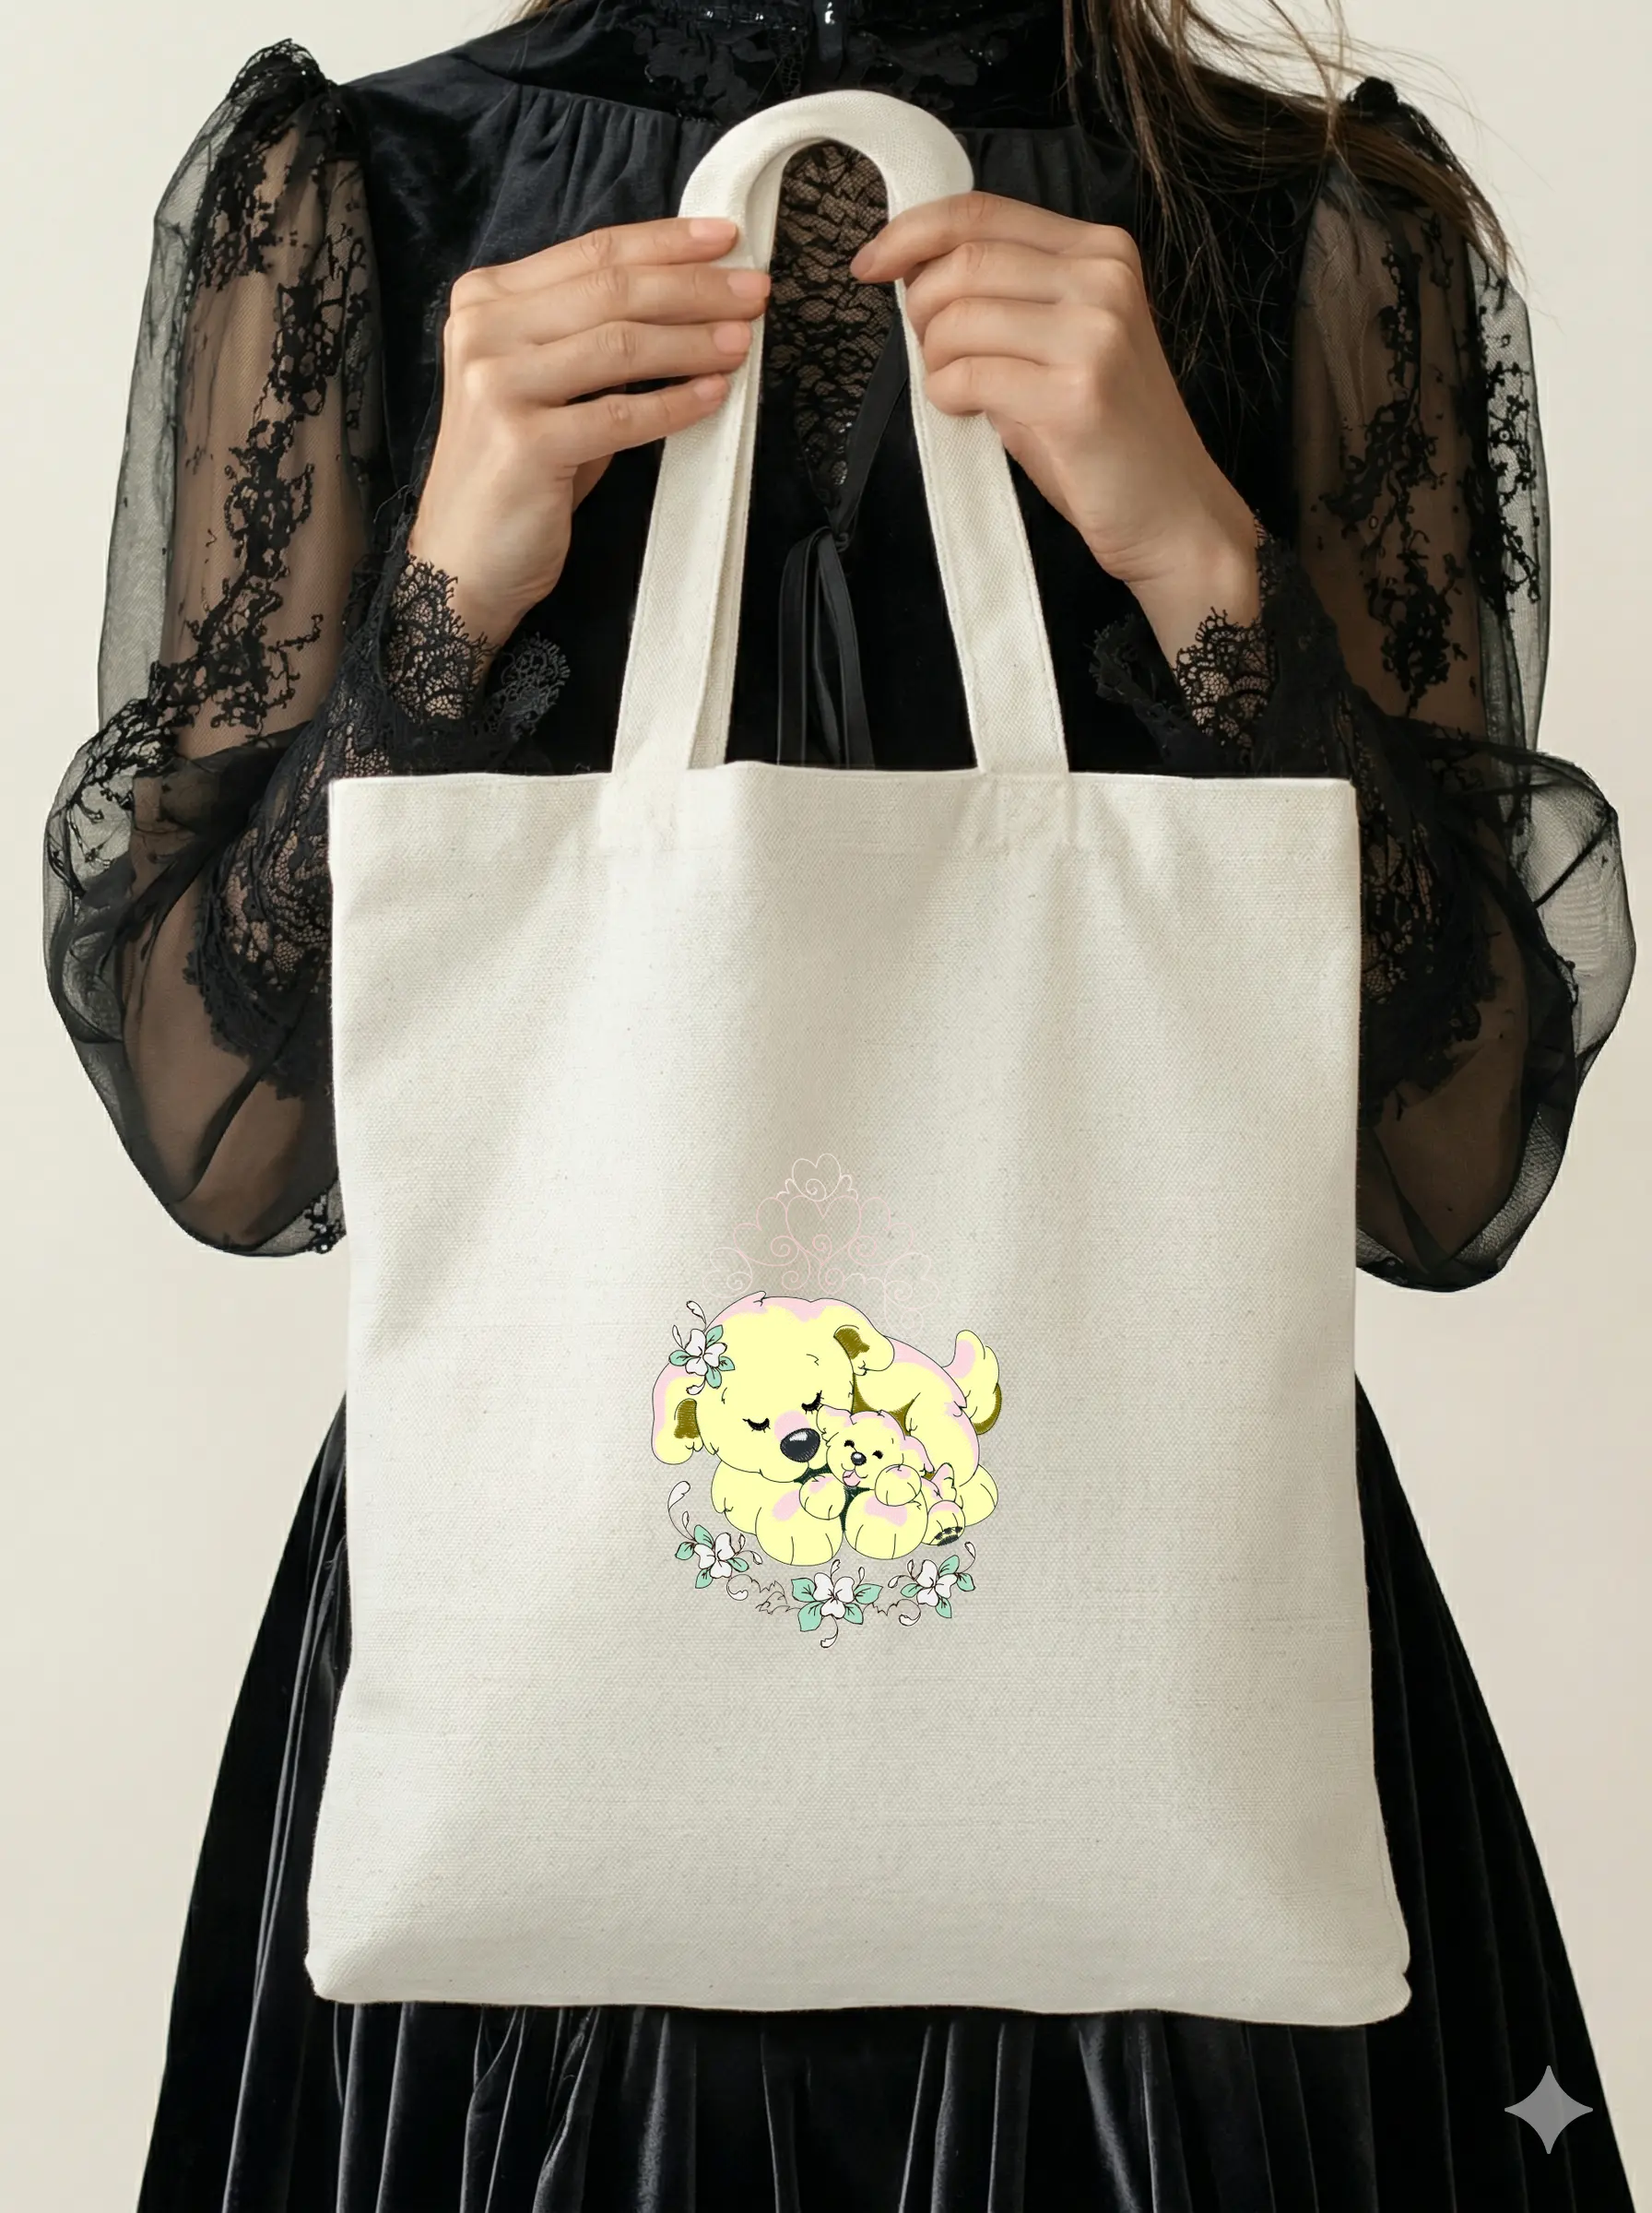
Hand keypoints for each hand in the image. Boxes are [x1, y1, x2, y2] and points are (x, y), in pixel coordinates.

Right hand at [407, 217, 770, 646]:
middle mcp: (483, 331)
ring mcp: (496, 385)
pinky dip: (674, 406)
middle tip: (754, 292)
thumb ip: (592, 336)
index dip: (666, 242)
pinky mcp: (523, 444)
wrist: (463, 560)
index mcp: (485, 300)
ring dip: (693, 341)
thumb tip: (688, 299)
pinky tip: (714, 396)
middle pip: (611, 290)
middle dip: (694, 287)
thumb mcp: (548, 386)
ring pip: (619, 344)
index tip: (727, 239)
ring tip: (742, 342)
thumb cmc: (519, 474)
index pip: (591, 253)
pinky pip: (621, 416)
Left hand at [852, 194, 1261, 658]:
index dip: (912, 232)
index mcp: (1100, 252)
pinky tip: (968, 412)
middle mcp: (1102, 279)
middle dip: (921, 306)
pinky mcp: (1075, 395)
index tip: (871, 262)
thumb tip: (918, 273)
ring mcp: (1093, 334)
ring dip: (935, 359)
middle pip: (964, 260)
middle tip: (929, 352)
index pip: (982, 212)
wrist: (1171, 511)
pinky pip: (969, 376)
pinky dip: (947, 396)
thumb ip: (1008, 299)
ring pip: (959, 317)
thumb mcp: (1063, 342)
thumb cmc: (1105, 435)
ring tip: (957, 389)